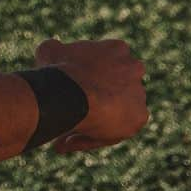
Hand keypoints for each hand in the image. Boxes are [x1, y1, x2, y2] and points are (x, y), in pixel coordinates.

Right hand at [35, 36, 147, 155]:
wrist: (71, 94)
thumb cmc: (59, 71)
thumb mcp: (49, 51)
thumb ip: (56, 50)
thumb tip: (52, 50)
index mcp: (117, 49)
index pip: (106, 64)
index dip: (88, 77)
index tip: (71, 89)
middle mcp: (134, 67)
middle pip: (116, 85)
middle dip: (99, 96)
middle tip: (73, 110)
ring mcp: (139, 92)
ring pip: (117, 110)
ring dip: (99, 119)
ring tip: (67, 130)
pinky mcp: (140, 117)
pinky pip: (117, 131)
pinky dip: (96, 137)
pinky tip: (69, 142)